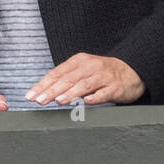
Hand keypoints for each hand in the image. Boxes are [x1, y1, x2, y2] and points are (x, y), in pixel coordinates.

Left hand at [27, 53, 144, 106]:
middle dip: (51, 90)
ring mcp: (103, 76)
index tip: (31, 95)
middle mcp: (89, 67)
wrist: (131, 70)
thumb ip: (66, 79)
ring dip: (70, 93)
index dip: (42, 85)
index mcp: (78, 62)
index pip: (56, 73)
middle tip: (40, 100)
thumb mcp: (82, 70)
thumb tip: (45, 91)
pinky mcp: (115, 87)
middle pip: (67, 79)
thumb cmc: (102, 73)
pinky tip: (87, 102)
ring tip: (58, 100)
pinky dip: (95, 97)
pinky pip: (104, 92)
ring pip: (83, 85)